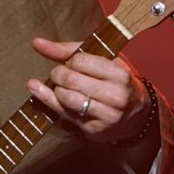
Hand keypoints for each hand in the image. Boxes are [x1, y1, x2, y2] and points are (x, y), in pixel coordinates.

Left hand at [27, 37, 147, 142]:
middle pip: (71, 81)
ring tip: (59, 86)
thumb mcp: (102, 61)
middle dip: (58, 74)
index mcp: (119, 74)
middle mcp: (115, 96)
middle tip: (59, 74)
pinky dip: (48, 100)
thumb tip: (37, 43)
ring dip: (55, 90)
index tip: (69, 63)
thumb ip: (70, 51)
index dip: (68, 61)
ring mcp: (106, 115)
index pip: (80, 62)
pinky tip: (38, 91)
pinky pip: (63, 114)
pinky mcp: (94, 130)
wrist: (136, 116)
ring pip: (67, 99)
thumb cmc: (114, 82)